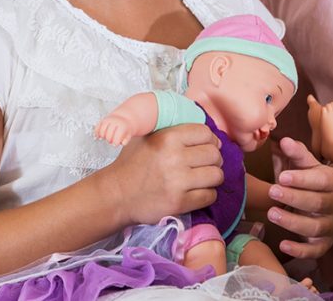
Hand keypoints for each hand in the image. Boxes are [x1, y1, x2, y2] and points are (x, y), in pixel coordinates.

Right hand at [95, 115, 133, 145]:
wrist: (123, 118)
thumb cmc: (125, 129)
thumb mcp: (129, 134)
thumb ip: (126, 140)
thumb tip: (123, 143)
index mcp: (122, 126)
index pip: (117, 137)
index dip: (115, 142)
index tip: (115, 144)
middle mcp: (114, 121)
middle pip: (108, 134)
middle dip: (109, 140)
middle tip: (111, 141)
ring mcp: (108, 120)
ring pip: (102, 130)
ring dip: (102, 136)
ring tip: (104, 138)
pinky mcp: (103, 120)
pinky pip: (97, 126)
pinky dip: (96, 132)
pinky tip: (97, 136)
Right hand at [104, 123, 222, 225]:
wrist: (115, 194)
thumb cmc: (131, 163)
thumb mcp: (146, 136)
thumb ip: (172, 130)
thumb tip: (204, 132)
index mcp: (168, 137)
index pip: (206, 133)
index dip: (210, 140)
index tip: (206, 146)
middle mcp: (175, 158)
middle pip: (214, 154)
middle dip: (213, 159)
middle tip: (205, 164)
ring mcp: (178, 182)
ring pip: (216, 175)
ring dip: (212, 177)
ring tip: (203, 178)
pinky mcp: (180, 202)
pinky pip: (210, 196)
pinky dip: (207, 194)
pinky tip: (197, 192)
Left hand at [266, 136, 332, 258]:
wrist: (324, 202)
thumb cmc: (312, 181)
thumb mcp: (306, 165)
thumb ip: (296, 154)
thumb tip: (285, 141)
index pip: (321, 180)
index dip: (302, 179)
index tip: (282, 176)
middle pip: (317, 203)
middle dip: (294, 198)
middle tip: (272, 191)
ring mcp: (331, 226)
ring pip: (315, 227)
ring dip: (293, 222)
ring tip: (271, 213)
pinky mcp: (324, 244)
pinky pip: (315, 251)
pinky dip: (300, 251)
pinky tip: (283, 245)